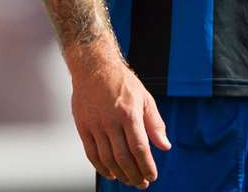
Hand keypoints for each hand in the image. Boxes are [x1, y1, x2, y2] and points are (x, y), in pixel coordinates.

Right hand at [67, 48, 170, 187]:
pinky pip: (91, 153)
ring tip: (129, 180)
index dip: (146, 165)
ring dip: (119, 174)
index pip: (139, 147)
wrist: (94, 66)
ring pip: (107, 158)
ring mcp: (95, 124)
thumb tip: (165, 146)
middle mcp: (111, 120)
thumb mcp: (145, 98)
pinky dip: (101, 167)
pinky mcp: (83, 126)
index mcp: (129, 113)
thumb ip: (155, 123)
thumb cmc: (122, 82)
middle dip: (134, 175)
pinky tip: (110, 173)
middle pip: (123, 157)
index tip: (152, 176)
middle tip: (142, 183)